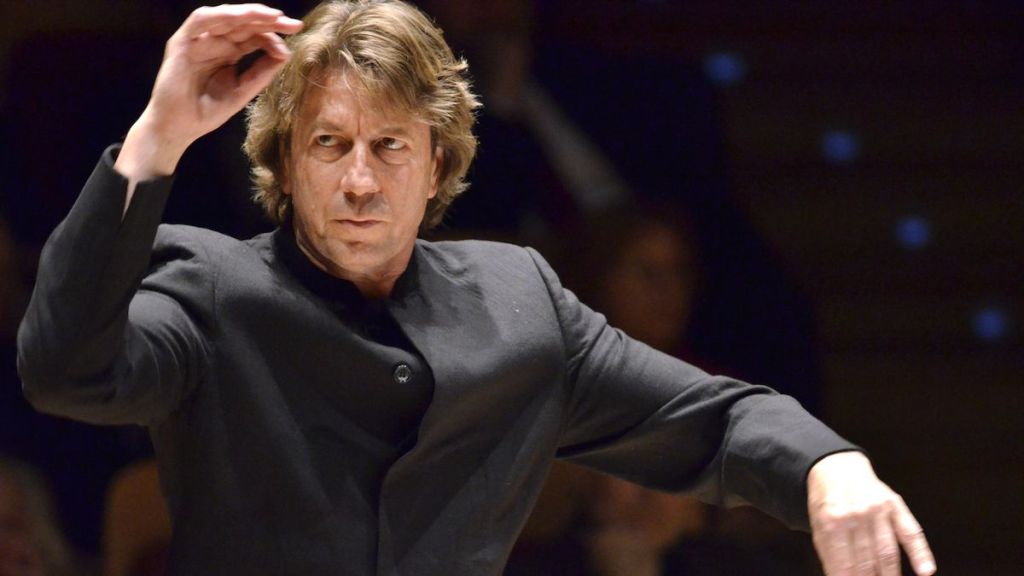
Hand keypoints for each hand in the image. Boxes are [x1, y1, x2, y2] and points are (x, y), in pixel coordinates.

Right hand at [116, 4, 302, 180]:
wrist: (179, 128)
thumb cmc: (207, 112)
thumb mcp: (243, 91)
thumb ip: (262, 72)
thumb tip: (285, 53)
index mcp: (230, 53)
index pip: (255, 36)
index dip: (274, 34)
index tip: (294, 39)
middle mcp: (216, 42)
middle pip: (244, 23)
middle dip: (268, 21)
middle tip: (292, 24)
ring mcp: (199, 40)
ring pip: (224, 17)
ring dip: (247, 14)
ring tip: (271, 16)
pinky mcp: (182, 42)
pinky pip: (199, 21)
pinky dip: (219, 15)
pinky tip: (238, 17)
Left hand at [808, 451, 935, 574]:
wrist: (837, 467)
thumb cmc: (827, 500)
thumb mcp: (818, 523)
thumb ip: (829, 552)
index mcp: (832, 520)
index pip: (842, 563)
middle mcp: (857, 515)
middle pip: (866, 561)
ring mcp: (878, 510)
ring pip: (887, 552)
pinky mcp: (896, 506)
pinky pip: (911, 532)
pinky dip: (920, 553)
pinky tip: (925, 571)